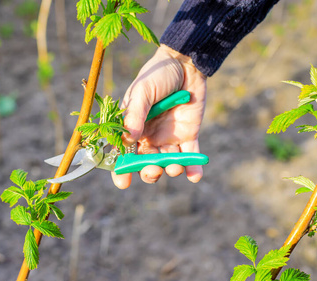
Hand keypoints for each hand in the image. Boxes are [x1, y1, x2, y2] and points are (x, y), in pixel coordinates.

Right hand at [111, 44, 206, 188]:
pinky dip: (193, 168)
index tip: (123, 181)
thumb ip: (135, 115)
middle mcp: (149, 136)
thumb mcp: (142, 92)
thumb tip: (127, 141)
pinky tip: (195, 177)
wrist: (186, 62)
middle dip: (149, 172)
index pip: (124, 153)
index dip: (121, 169)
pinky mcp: (189, 134)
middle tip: (153, 170)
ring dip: (171, 169)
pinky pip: (191, 155)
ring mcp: (169, 137)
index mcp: (133, 127)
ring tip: (175, 166)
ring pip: (168, 162)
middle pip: (146, 162)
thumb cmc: (158, 74)